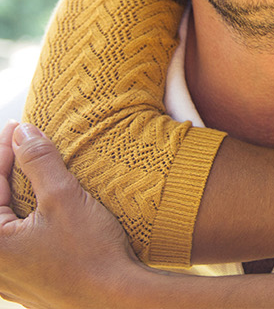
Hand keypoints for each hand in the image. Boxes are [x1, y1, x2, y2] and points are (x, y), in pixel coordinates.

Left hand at [0, 121, 143, 308]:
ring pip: (1, 220)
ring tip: (30, 165)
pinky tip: (38, 199)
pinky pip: (11, 239)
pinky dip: (20, 214)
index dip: (3, 151)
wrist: (116, 300)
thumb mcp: (64, 198)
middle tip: (20, 141)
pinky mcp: (21, 279)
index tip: (18, 127)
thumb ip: (39, 162)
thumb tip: (22, 132)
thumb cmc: (90, 254)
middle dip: (5, 169)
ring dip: (12, 191)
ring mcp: (5, 274)